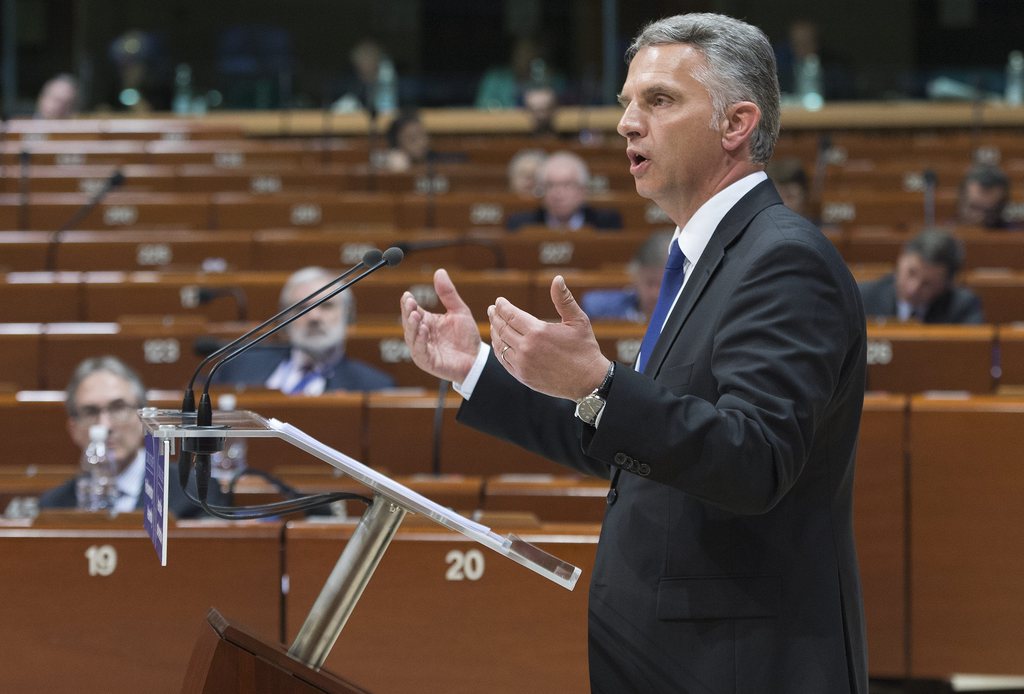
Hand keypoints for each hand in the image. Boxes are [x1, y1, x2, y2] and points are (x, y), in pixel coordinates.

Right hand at [401, 268, 481, 382]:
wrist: (477, 359)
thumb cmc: (466, 337)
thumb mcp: (459, 310)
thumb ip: (448, 293)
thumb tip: (439, 271)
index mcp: (426, 322)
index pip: (412, 311)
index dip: (408, 303)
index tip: (408, 295)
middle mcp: (421, 335)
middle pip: (409, 322)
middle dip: (408, 312)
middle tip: (410, 302)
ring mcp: (422, 349)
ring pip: (412, 337)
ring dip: (412, 325)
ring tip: (415, 314)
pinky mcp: (427, 361)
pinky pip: (420, 351)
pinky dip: (420, 340)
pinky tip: (424, 330)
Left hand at [488, 275, 609, 400]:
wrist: (588, 381)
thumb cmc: (585, 349)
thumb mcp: (578, 321)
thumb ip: (564, 299)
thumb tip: (557, 278)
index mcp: (538, 331)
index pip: (511, 315)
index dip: (503, 306)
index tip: (499, 301)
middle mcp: (526, 348)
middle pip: (502, 328)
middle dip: (495, 316)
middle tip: (492, 309)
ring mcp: (522, 364)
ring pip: (500, 344)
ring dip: (495, 332)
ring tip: (493, 323)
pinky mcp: (522, 376)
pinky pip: (504, 360)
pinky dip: (499, 349)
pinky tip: (500, 342)